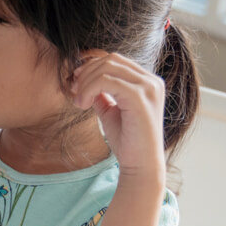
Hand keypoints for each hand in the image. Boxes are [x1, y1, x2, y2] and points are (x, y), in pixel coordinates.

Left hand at [71, 52, 165, 176]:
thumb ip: (102, 94)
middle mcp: (152, 81)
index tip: (76, 84)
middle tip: (73, 90)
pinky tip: (83, 105)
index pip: (115, 60)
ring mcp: (148, 88)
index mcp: (147, 82)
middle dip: (86, 72)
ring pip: (107, 68)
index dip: (91, 67)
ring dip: (86, 82)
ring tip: (79, 101)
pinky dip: (89, 89)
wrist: (140, 165)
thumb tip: (84, 80)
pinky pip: (106, 81)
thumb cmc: (127, 140)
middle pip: (110, 60)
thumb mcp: (110, 111)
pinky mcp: (140, 98)